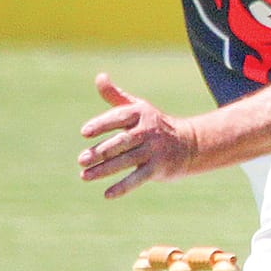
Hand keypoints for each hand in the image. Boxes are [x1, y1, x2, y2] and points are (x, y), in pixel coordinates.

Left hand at [78, 73, 195, 198]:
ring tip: (85, 176)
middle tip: (81, 160)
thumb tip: (100, 76)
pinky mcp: (158, 168)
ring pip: (126, 161)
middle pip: (121, 142)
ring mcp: (154, 150)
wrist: (189, 144)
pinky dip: (122, 187)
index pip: (118, 117)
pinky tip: (106, 194)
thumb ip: (115, 96)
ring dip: (104, 169)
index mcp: (141, 113)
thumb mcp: (138, 108)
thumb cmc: (155, 125)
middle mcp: (148, 131)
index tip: (85, 133)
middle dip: (100, 151)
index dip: (101, 124)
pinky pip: (138, 179)